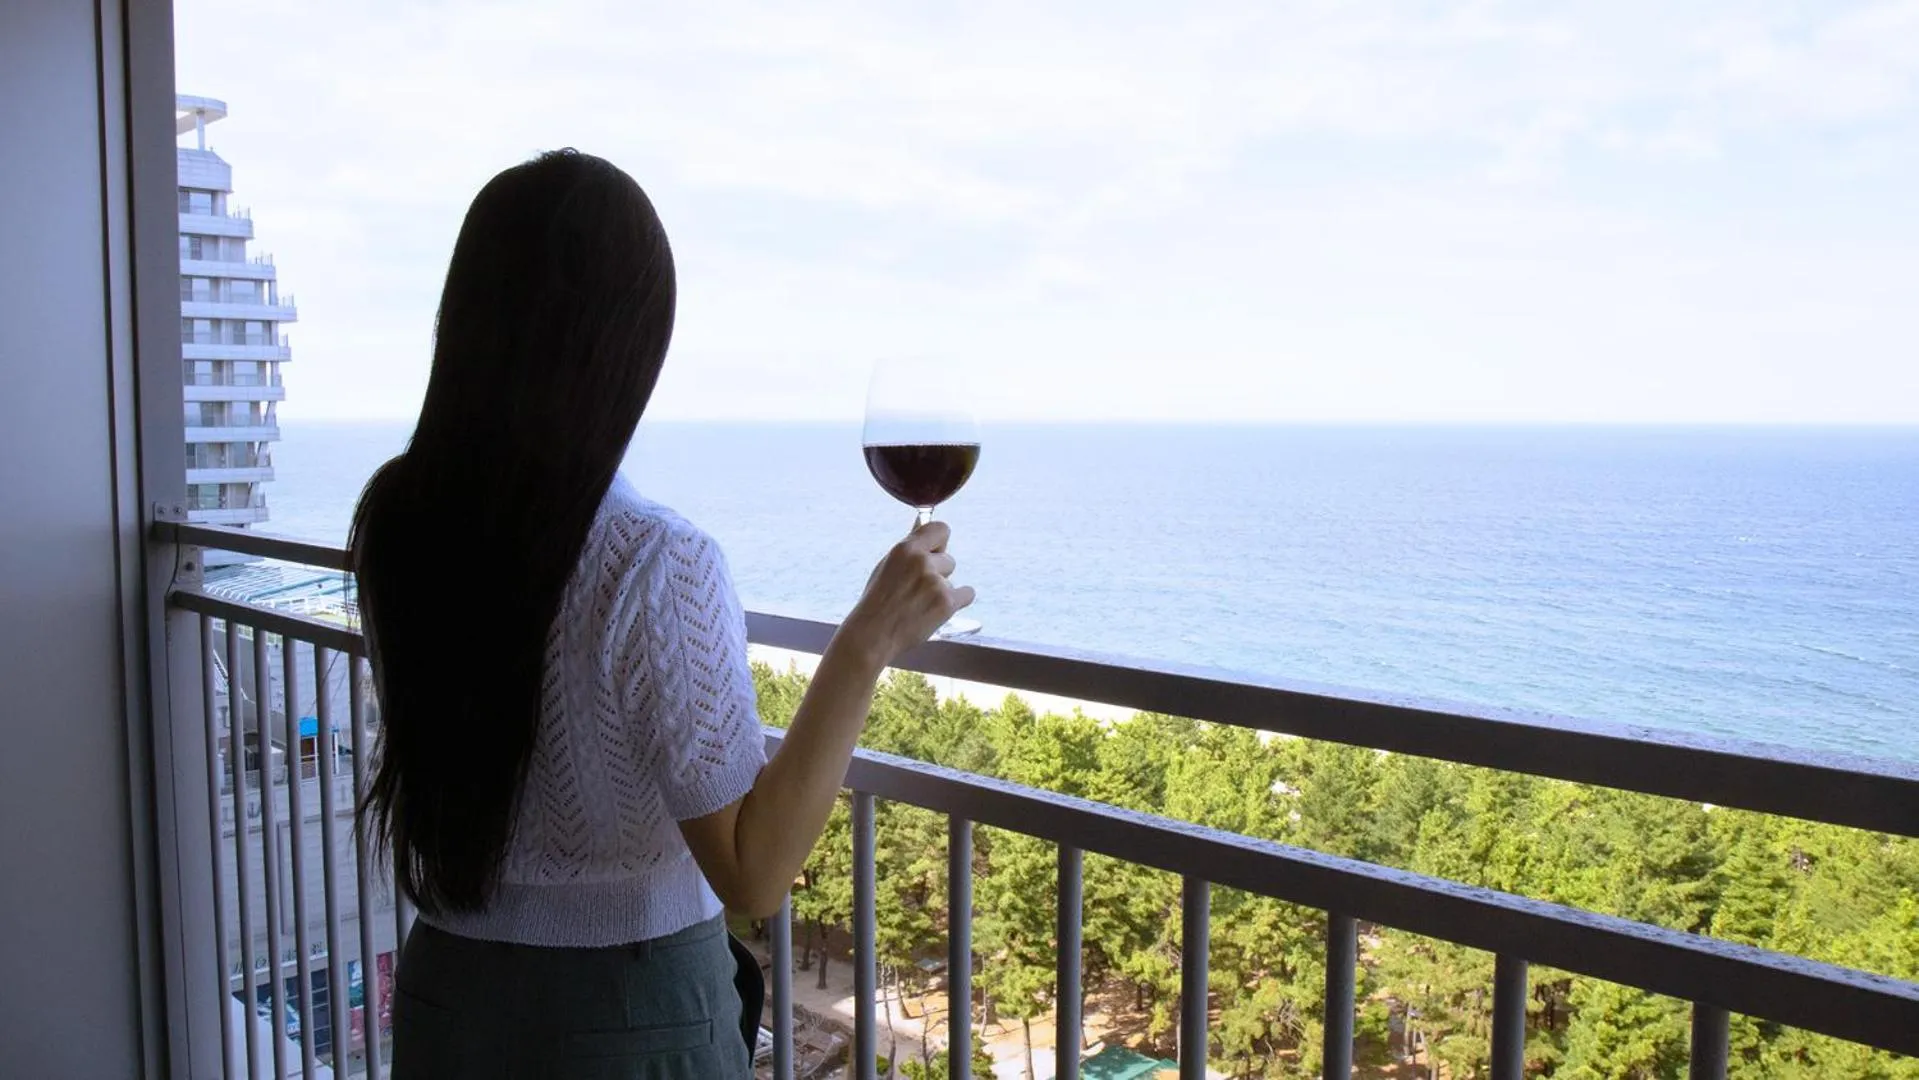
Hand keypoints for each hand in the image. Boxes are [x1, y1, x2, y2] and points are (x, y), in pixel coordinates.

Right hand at [838, 521, 974, 666]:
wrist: (874, 634)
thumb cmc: (878, 600)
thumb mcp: (887, 565)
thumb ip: (910, 547)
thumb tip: (921, 520)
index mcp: (905, 549)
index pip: (941, 529)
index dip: (940, 543)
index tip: (934, 553)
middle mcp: (922, 562)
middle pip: (949, 559)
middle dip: (939, 573)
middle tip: (917, 591)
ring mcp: (935, 582)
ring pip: (953, 580)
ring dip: (943, 590)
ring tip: (920, 604)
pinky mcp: (946, 603)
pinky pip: (967, 594)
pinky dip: (957, 602)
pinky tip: (938, 610)